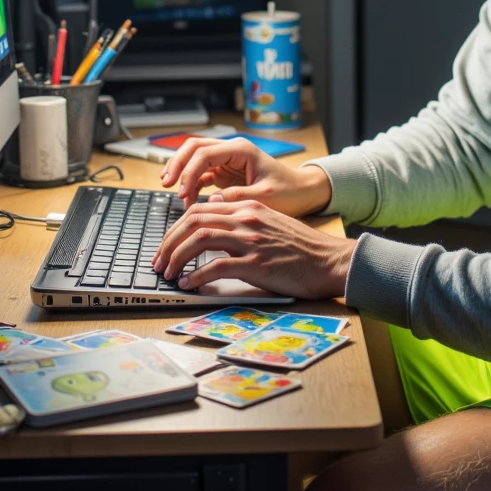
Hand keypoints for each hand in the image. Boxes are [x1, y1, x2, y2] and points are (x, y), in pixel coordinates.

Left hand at [152, 198, 354, 298]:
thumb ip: (243, 218)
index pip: (200, 210)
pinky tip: (188, 284)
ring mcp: (252, 241)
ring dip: (176, 257)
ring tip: (168, 273)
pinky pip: (217, 266)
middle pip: (193, 221)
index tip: (167, 245)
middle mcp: (247, 219)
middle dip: (169, 242)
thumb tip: (214, 217)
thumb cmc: (302, 248)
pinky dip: (197, 275)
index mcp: (249, 207)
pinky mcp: (257, 264)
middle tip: (159, 261)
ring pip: (199, 240)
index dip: (176, 228)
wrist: (331, 261)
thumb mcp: (270, 223)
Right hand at [160, 136, 331, 215]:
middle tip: (166, 184)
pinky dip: (191, 185)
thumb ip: (238, 197)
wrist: (302, 192)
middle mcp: (231, 151)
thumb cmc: (289, 192)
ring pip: (194, 159)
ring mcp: (227, 161)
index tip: (182, 192)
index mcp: (241, 150)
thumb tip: (211, 201)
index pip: (204, 153)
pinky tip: (186, 199)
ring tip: (174, 193)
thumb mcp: (265, 197)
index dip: (189, 171)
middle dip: (177, 164)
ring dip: (182, 173)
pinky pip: (201, 174)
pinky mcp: (225, 173)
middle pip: (193, 148)